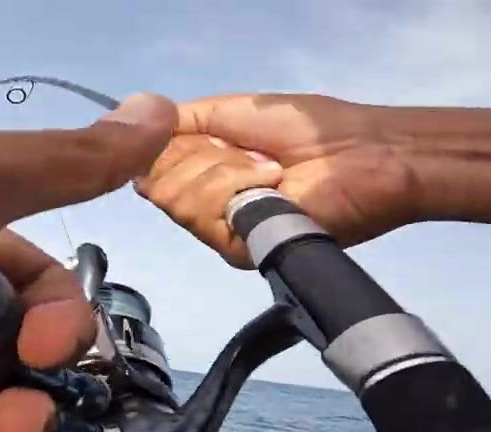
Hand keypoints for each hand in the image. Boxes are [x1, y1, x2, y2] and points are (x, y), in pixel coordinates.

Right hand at [137, 93, 422, 267]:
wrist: (363, 155)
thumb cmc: (309, 129)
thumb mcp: (234, 110)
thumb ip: (185, 122)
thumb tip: (140, 136)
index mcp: (203, 175)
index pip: (153, 168)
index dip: (171, 146)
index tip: (206, 134)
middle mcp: (204, 206)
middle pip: (158, 186)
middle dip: (200, 157)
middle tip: (245, 151)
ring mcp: (219, 231)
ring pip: (178, 200)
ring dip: (224, 172)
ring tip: (268, 169)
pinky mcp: (237, 250)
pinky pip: (204, 215)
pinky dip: (237, 187)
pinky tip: (272, 184)